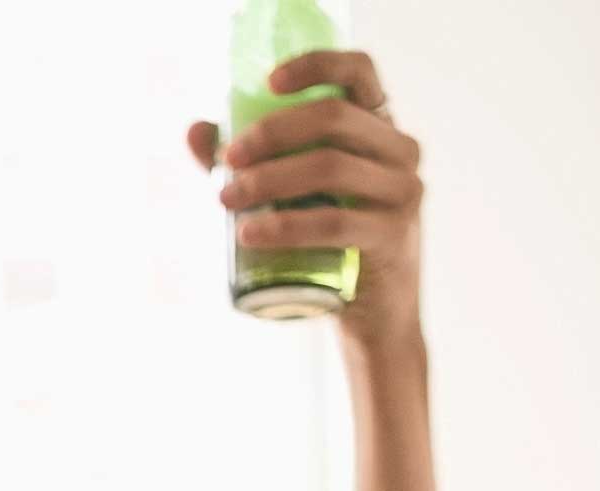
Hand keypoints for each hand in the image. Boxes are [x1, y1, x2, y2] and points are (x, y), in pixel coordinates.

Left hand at [187, 48, 426, 350]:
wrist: (371, 314)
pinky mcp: (393, 234)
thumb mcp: (293, 195)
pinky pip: (334, 222)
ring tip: (227, 200)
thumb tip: (196, 132)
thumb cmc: (328, 244)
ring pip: (330, 167)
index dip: (315, 66)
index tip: (267, 84)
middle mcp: (400, 150)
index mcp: (379, 127)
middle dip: (271, 134)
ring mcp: (403, 190)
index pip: (359, 71)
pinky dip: (285, 226)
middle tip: (227, 162)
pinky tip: (249, 234)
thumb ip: (249, 162)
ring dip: (269, 180)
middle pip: (334, 117)